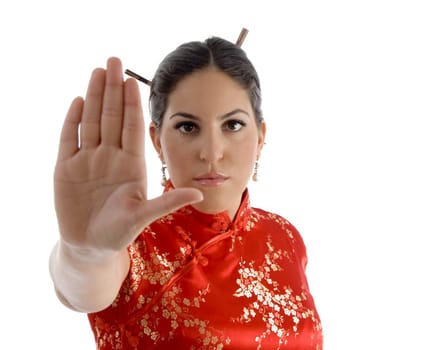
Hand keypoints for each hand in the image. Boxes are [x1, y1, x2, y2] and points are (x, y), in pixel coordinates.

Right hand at [54, 57, 201, 251]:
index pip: (131, 127)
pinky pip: (69, 139)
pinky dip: (72, 120)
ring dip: (93, 96)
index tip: (134, 81)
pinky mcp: (66, 168)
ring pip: (91, 121)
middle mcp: (110, 157)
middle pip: (110, 117)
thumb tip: (200, 194)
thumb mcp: (144, 215)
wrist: (90, 246)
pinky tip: (77, 100)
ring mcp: (87, 160)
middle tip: (115, 61)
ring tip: (97, 71)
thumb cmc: (120, 232)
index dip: (131, 104)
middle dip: (112, 89)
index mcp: (131, 164)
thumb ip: (168, 202)